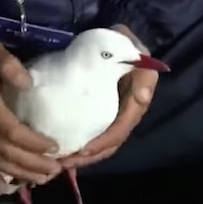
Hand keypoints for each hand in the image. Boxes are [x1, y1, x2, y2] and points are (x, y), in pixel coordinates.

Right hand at [0, 30, 61, 190]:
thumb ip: (8, 64)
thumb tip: (28, 83)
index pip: (12, 133)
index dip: (34, 144)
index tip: (55, 148)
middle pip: (6, 153)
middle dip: (32, 164)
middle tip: (55, 170)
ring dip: (20, 174)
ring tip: (42, 179)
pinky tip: (9, 188)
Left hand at [59, 24, 158, 167]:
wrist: (110, 39)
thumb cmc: (118, 40)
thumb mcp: (127, 44)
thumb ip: (136, 64)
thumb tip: (142, 97)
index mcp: (138, 97)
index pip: (123, 126)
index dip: (105, 141)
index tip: (84, 151)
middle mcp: (129, 110)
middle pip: (111, 142)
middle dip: (90, 156)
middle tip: (65, 164)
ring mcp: (115, 114)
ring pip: (103, 143)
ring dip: (83, 157)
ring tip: (60, 164)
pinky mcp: (101, 114)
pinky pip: (93, 134)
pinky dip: (79, 147)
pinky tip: (61, 153)